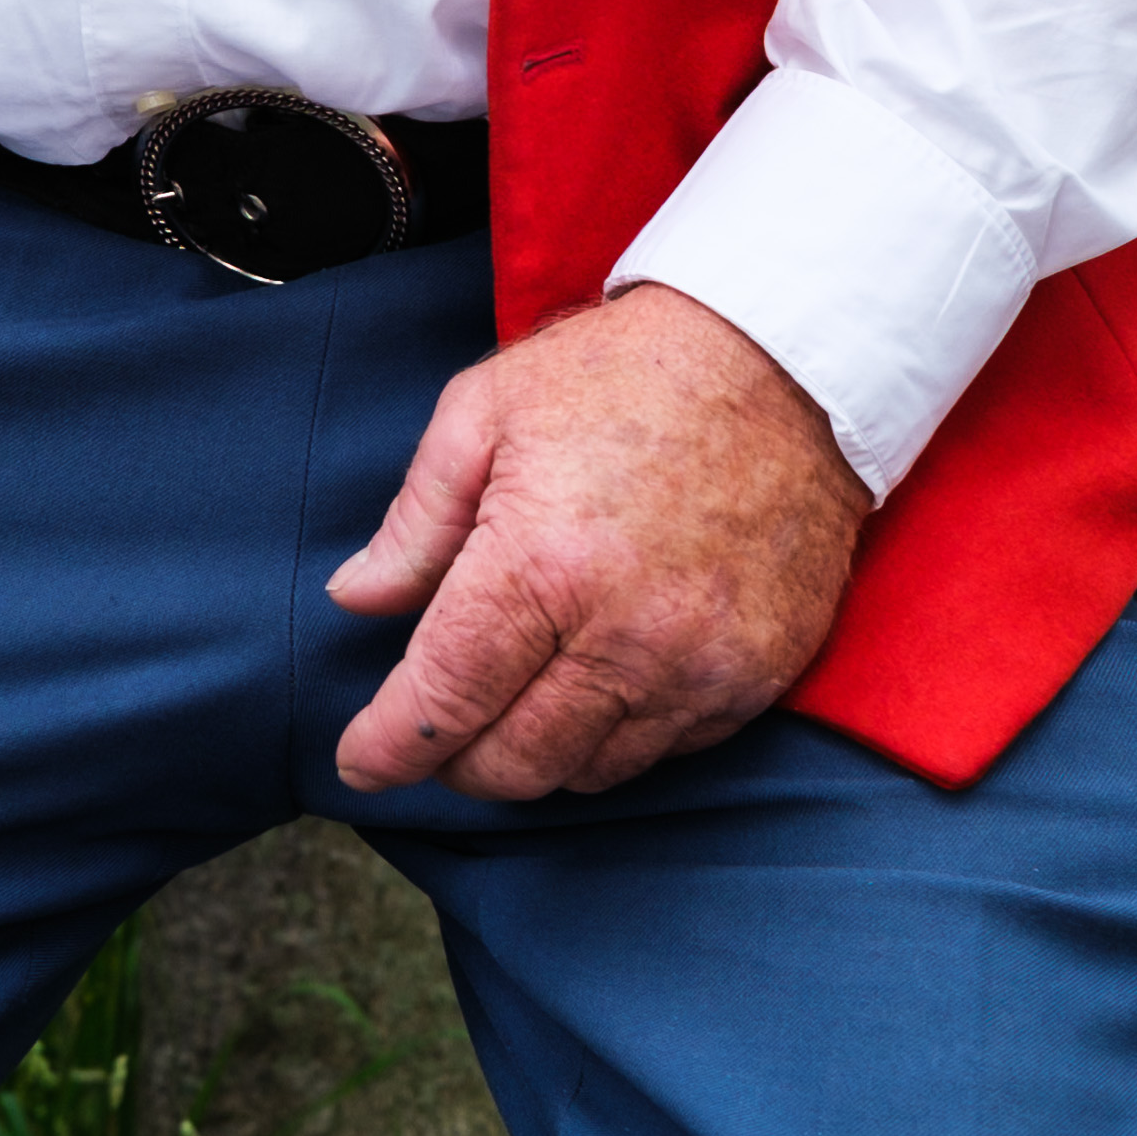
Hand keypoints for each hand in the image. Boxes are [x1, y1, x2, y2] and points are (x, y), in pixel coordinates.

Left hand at [328, 283, 868, 803]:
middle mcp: (622, 636)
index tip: (360, 763)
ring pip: (588, 772)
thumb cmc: (621, 375)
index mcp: (540, 564)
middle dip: (457, 762)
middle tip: (434, 732)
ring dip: (536, 756)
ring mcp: (697, 667)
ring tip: (512, 704)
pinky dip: (615, 738)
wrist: (780, 363)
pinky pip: (666, 753)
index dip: (390, 746)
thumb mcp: (485, 411)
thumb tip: (356, 598)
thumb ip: (416, 520)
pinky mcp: (755, 678)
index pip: (445, 699)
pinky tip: (593, 685)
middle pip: (515, 762)